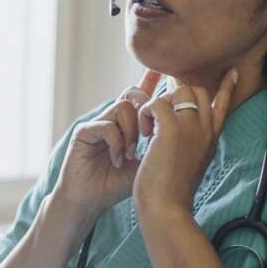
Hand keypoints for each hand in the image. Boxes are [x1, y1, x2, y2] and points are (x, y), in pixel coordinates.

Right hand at [52, 69, 162, 219]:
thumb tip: (182, 127)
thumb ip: (159, 143)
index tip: (164, 66)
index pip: (142, 94)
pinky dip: (116, 143)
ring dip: (131, 132)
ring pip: (123, 107)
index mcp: (128, 124)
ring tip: (130, 154)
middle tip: (149, 136)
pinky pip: (107, 125)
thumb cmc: (117, 184)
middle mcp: (112, 118)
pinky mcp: (84, 131)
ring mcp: (98, 122)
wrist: (90, 201)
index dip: (151, 79)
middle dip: (146, 111)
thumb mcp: (147, 162)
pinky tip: (117, 160)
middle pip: (134, 94)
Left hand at [133, 67, 238, 220]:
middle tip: (159, 118)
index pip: (223, 105)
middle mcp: (206, 130)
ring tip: (149, 131)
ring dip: (157, 105)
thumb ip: (192, 144)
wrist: (167, 209)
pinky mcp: (172, 130)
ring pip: (178, 92)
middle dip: (175, 96)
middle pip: (197, 91)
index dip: (226, 88)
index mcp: (211, 139)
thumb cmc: (172, 192)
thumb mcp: (190, 164)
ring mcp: (191, 128)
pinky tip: (144, 134)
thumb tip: (181, 132)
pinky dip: (145, 114)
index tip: (232, 72)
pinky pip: (157, 103)